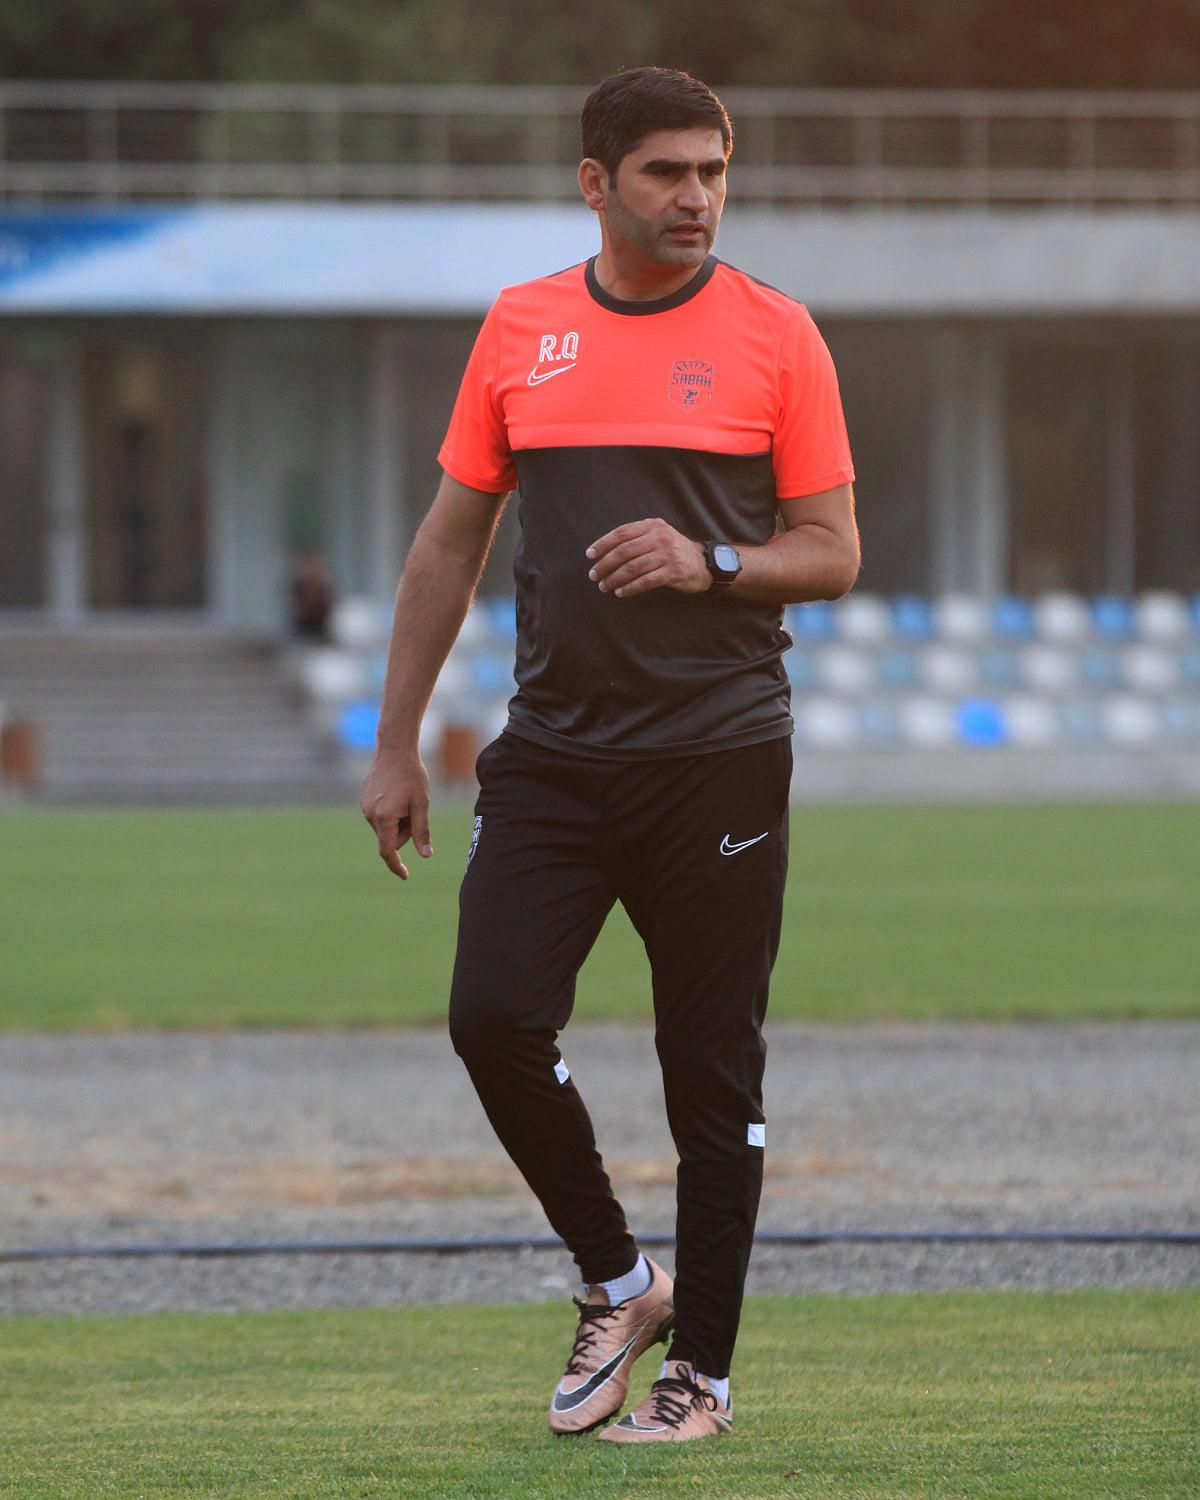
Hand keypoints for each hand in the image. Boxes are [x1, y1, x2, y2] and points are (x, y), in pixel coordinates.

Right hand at [360, 749, 430, 879]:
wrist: (394, 749)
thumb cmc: (412, 775)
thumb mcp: (422, 804)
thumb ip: (422, 831)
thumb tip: (426, 855)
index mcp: (384, 817)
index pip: (388, 851)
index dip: (396, 865)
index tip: (404, 876)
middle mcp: (370, 814)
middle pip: (390, 838)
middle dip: (405, 832)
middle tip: (416, 810)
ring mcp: (365, 807)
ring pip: (385, 827)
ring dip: (398, 821)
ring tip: (406, 798)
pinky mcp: (364, 801)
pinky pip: (380, 817)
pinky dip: (391, 813)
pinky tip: (397, 794)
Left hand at [586, 518, 710, 597]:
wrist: (703, 564)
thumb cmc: (674, 551)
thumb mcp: (658, 536)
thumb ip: (637, 538)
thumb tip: (604, 551)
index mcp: (652, 526)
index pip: (621, 533)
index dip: (603, 544)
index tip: (589, 555)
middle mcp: (660, 537)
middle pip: (624, 551)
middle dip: (605, 564)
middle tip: (594, 575)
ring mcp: (668, 555)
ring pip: (632, 568)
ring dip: (614, 579)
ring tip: (604, 586)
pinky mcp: (673, 572)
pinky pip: (645, 581)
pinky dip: (630, 588)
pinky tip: (620, 592)